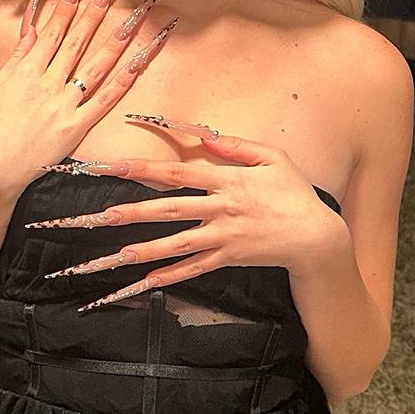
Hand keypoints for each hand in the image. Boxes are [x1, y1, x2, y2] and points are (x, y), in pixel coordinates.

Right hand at [0, 0, 176, 197]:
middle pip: (80, 35)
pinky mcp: (76, 127)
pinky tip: (142, 60)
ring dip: (120, 35)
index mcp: (28, 68)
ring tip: (141, 10)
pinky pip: (106, 99)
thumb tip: (33, 29)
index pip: (56, 24)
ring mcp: (64, 103)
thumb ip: (18, 57)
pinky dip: (125, 79)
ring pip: (98, 62)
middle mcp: (48, 81)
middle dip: (101, 4)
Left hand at [26, 127, 347, 311]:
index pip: (175, 172)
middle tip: (98, 215)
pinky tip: (145, 280)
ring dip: (143, 248)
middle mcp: (219, 209)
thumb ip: (234, 145)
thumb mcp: (271, 157)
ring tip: (113, 253)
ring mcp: (222, 238)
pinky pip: (193, 269)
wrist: (316, 237)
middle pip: (167, 209)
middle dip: (131, 211)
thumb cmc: (293, 191)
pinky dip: (169, 275)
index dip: (142, 168)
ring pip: (175, 244)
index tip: (112, 166)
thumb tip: (201, 133)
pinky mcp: (228, 260)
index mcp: (225, 180)